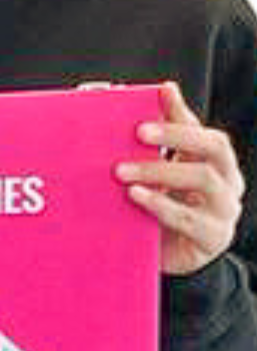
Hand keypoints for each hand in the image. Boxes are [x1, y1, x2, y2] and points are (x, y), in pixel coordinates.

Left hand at [122, 80, 243, 277]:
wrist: (171, 259)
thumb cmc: (168, 210)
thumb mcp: (163, 174)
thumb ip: (163, 140)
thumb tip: (163, 91)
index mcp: (218, 164)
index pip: (206, 131)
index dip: (184, 115)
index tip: (159, 94)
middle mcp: (228, 182)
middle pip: (215, 149)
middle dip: (177, 136)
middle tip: (138, 132)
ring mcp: (225, 210)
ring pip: (203, 180)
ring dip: (160, 171)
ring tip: (123, 170)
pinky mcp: (213, 237)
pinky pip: (189, 218)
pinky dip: (160, 204)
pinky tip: (135, 196)